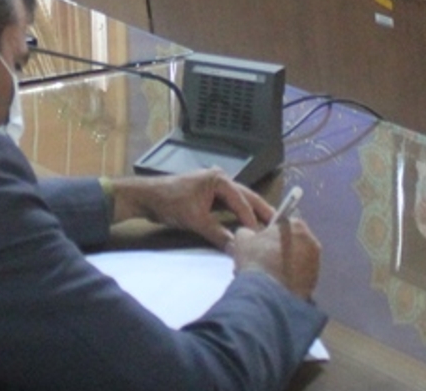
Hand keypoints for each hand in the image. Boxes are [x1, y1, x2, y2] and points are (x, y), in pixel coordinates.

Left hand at [106, 167, 270, 248]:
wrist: (147, 197)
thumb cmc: (169, 202)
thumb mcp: (195, 220)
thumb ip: (217, 233)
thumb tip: (236, 247)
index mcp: (218, 179)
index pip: (241, 201)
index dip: (252, 219)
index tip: (263, 234)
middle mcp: (219, 178)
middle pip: (246, 196)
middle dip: (261, 211)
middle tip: (278, 224)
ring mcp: (214, 185)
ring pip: (238, 200)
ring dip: (250, 213)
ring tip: (266, 226)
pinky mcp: (208, 194)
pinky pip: (228, 204)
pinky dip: (237, 214)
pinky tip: (245, 224)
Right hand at [228, 215, 320, 299]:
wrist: (268, 293)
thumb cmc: (257, 259)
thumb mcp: (243, 239)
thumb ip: (247, 232)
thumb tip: (249, 234)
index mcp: (297, 226)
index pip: (283, 224)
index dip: (270, 232)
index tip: (261, 241)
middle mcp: (312, 242)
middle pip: (293, 242)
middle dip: (280, 248)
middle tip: (264, 258)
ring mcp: (316, 263)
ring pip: (298, 260)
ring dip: (286, 263)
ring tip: (270, 273)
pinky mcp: (314, 282)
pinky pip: (300, 276)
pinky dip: (290, 278)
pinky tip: (277, 284)